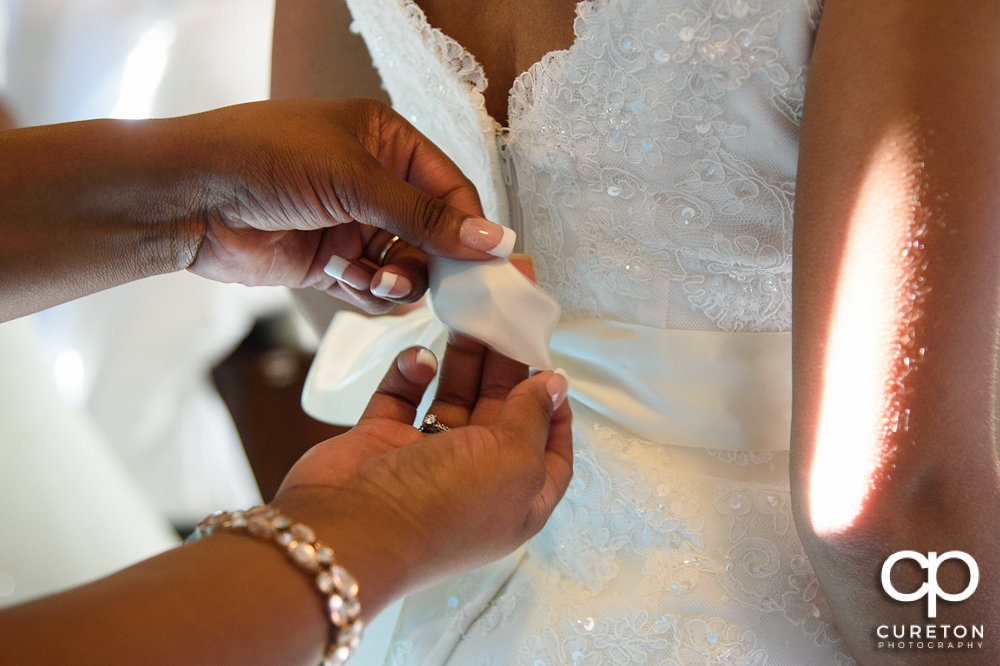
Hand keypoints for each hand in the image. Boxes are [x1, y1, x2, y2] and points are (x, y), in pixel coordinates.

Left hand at [180, 98, 512, 312]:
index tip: (489, 262)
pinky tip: (348, 279)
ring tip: (376, 279)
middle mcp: (373, 183)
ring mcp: (351, 225)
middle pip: (432, 234)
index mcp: (386, 141)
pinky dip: (368, 291)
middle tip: (433, 282)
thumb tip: (491, 238)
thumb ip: (425, 215)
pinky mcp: (329, 263)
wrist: (186, 198)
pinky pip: (371, 288)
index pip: (450, 187)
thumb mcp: (353, 178)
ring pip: (405, 267)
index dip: (470, 225)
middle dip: (431, 260)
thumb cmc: (263, 159)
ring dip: (398, 280)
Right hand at [273, 258, 571, 613]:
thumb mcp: (512, 460)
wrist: (350, 529)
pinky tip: (419, 358)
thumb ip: (533, 417)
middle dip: (505, 370)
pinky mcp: (381, 443)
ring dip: (463, 362)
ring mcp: (426, 461)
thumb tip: (555, 385)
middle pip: (500, 415)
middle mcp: (474, 481)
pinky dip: (410, 375)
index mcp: (517, 498)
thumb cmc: (442, 505)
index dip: (555, 412)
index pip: (550, 451)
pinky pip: (402, 399)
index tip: (550, 370)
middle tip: (506, 322)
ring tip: (468, 321)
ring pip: (452, 400)